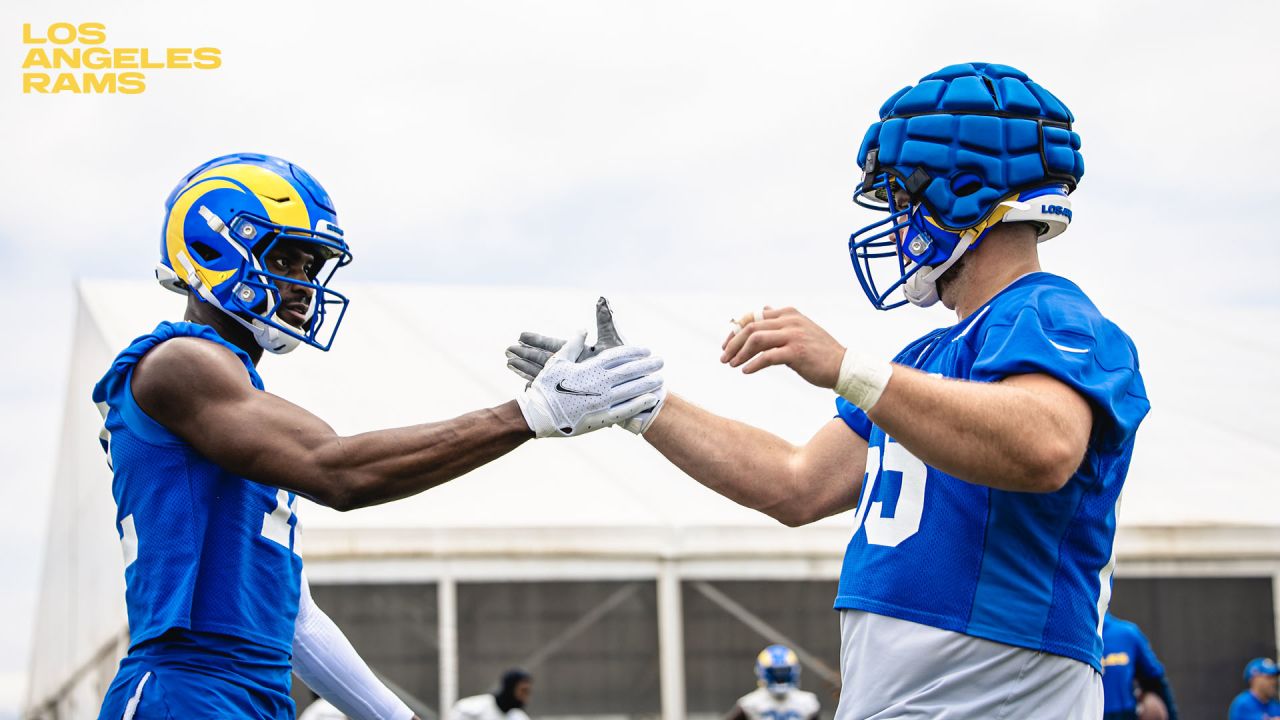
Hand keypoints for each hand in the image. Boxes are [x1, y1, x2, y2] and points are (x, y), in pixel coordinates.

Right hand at [517, 328, 663, 436]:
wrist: (538, 415)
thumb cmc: (546, 387)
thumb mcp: (557, 362)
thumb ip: (572, 345)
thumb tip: (582, 330)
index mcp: (590, 368)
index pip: (618, 356)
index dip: (634, 352)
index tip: (646, 350)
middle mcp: (599, 383)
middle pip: (630, 371)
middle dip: (647, 366)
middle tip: (661, 361)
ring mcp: (602, 401)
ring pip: (632, 390)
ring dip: (647, 383)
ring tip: (660, 379)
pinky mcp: (601, 418)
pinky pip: (625, 410)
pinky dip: (640, 404)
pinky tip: (651, 399)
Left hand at [720, 306, 845, 388]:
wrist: (842, 366)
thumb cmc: (818, 351)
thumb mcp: (799, 329)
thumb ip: (780, 320)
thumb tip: (763, 308)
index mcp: (788, 313)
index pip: (753, 316)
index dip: (736, 330)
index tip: (727, 344)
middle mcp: (790, 320)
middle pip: (751, 327)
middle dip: (733, 343)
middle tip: (724, 357)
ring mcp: (794, 335)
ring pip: (756, 339)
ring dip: (740, 353)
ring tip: (732, 364)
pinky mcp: (796, 352)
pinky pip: (767, 357)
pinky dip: (753, 364)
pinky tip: (746, 371)